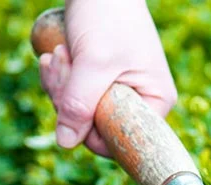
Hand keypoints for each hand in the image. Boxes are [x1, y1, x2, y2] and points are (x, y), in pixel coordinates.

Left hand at [39, 0, 176, 156]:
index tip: (72, 100)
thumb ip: (80, 104)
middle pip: (96, 127)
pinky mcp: (100, 80)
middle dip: (69, 99)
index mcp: (156, 103)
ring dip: (61, 85)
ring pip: (80, 112)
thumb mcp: (94, 63)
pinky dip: (60, 78)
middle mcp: (141, 101)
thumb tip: (66, 142)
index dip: (89, 129)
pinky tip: (55, 55)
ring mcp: (120, 91)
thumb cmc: (108, 16)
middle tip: (61, 61)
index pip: (120, 141)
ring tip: (59, 54)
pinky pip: (75, 96)